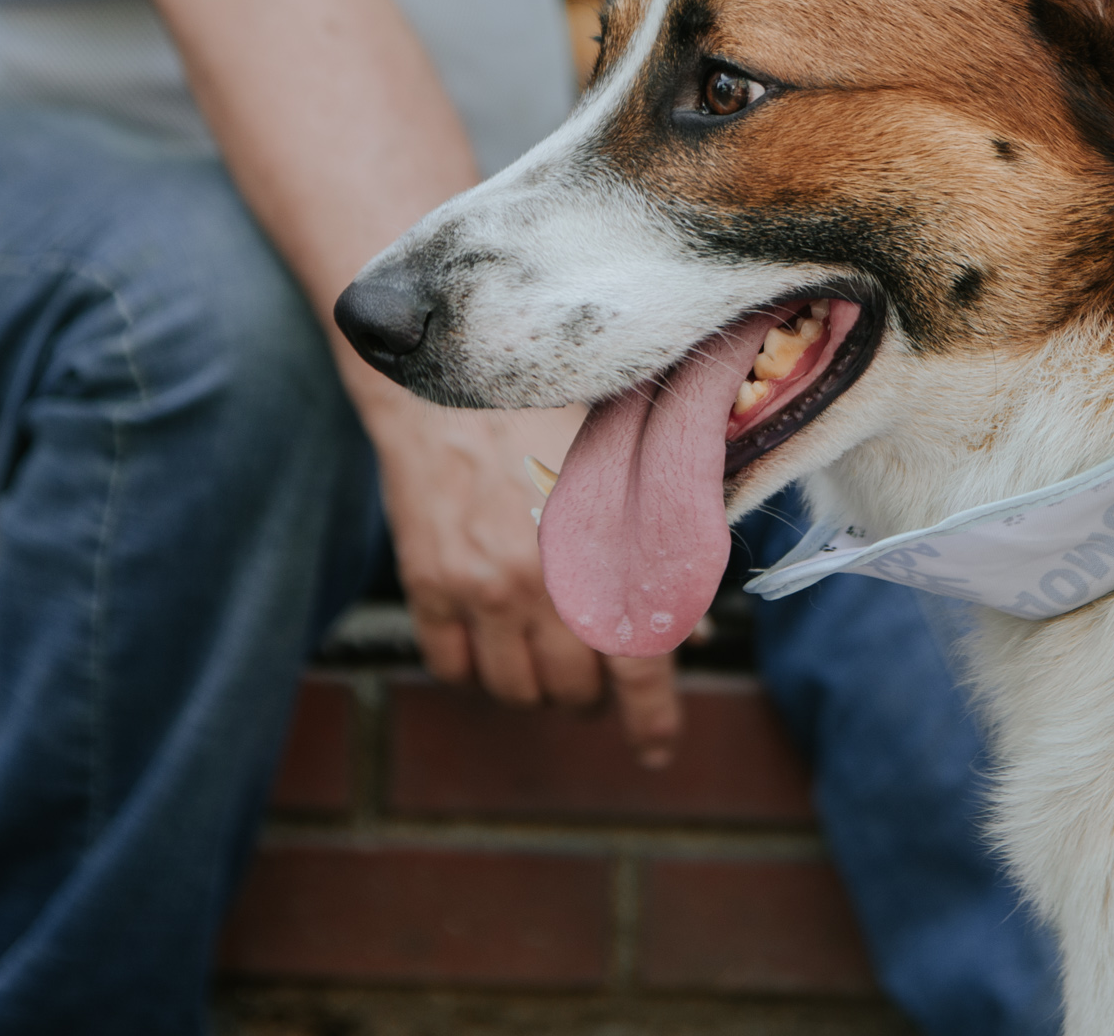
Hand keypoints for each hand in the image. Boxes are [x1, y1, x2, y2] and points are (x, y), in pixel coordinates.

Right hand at [368, 388, 682, 765]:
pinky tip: (488, 640)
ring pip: (514, 691)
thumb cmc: (557, 407)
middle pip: (575, 691)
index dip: (652, 718)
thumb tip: (686, 623)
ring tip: (544, 658)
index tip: (655, 745)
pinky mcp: (427, 581)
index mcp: (606, 550)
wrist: (455, 368)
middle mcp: (546, 580)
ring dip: (535, 688)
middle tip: (595, 672)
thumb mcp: (630, 464)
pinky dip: (474, 670)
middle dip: (592, 694)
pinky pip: (452, 667)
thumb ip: (662, 543)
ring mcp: (481, 586)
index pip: (639, 664)